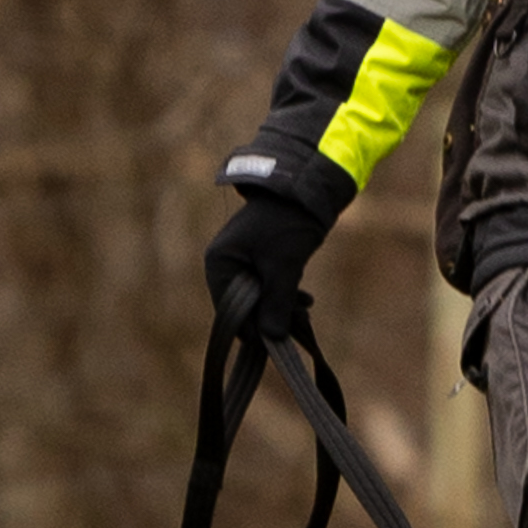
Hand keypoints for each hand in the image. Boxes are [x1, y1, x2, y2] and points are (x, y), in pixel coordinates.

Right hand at [204, 185, 330, 339]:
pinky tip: (306, 301)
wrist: (305, 188)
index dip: (253, 328)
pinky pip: (267, 285)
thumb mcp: (283, 266)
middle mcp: (225, 262)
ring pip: (259, 296)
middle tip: (301, 322)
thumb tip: (272, 338)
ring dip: (281, 306)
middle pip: (244, 306)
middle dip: (271, 316)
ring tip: (307, 310)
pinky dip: (284, 294)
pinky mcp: (260, 257)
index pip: (229, 311)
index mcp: (220, 263)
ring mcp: (242, 259)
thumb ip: (277, 303)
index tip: (279, 338)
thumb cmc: (287, 224)